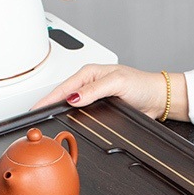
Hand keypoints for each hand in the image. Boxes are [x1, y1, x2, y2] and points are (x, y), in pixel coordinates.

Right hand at [31, 64, 188, 119]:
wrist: (158, 98)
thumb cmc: (142, 85)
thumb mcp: (117, 83)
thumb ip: (94, 90)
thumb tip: (73, 97)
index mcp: (90, 73)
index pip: (62, 87)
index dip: (48, 98)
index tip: (35, 108)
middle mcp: (89, 84)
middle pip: (62, 95)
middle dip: (48, 104)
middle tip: (35, 117)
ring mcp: (94, 96)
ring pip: (70, 104)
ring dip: (59, 111)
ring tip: (45, 119)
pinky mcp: (100, 107)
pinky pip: (81, 113)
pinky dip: (72, 117)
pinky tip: (66, 121)